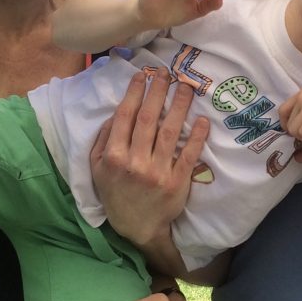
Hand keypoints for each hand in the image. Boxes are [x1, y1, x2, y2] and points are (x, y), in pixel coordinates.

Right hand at [90, 69, 207, 246]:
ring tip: (186, 87)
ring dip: (179, 106)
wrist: (137, 227)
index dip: (135, 93)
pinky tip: (203, 120)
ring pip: (170, 132)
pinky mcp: (177, 182)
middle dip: (158, 92)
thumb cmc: (116, 193)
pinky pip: (189, 155)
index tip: (143, 76)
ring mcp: (158, 172)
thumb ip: (104, 140)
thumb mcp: (98, 168)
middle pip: (149, 119)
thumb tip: (117, 112)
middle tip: (166, 72)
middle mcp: (135, 162)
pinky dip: (197, 137)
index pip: (126, 117)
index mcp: (114, 156)